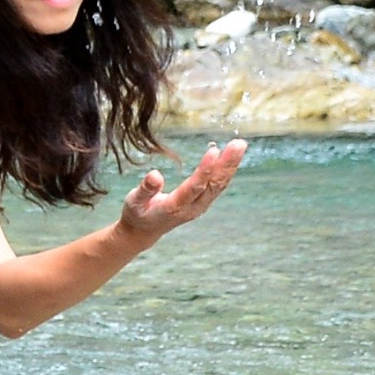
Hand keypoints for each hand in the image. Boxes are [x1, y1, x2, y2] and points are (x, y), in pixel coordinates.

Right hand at [119, 138, 247, 243]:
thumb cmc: (138, 213)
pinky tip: (233, 156)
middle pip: (213, 185)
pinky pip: (217, 186)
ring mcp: (199, 206)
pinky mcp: (202, 202)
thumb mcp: (134, 202)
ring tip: (240, 145)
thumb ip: (145, 190)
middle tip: (238, 144)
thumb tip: (155, 174)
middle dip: (227, 164)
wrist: (144, 231)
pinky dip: (226, 170)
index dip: (204, 170)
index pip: (194, 188)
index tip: (214, 151)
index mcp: (174, 207)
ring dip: (231, 165)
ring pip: (219, 185)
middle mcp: (192, 208)